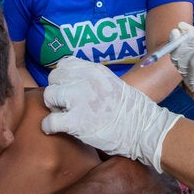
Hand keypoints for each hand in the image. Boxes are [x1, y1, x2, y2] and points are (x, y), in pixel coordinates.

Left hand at [42, 57, 182, 172]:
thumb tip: (69, 81)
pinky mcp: (76, 122)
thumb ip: (91, 78)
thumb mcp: (111, 82)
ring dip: (54, 108)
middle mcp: (86, 80)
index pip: (64, 64)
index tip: (68, 89)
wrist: (144, 130)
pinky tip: (57, 130)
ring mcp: (80, 100)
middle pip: (54, 77)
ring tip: (64, 116)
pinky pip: (49, 121)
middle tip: (66, 104)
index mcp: (95, 70)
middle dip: (57, 91)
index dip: (63, 78)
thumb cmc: (131, 110)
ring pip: (49, 96)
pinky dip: (49, 127)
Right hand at [169, 22, 193, 113]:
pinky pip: (190, 73)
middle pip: (176, 56)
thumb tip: (180, 24)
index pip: (175, 48)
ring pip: (181, 64)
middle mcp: (186, 67)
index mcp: (187, 57)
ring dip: (191, 52)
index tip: (175, 31)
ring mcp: (190, 78)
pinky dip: (192, 61)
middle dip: (183, 46)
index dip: (173, 40)